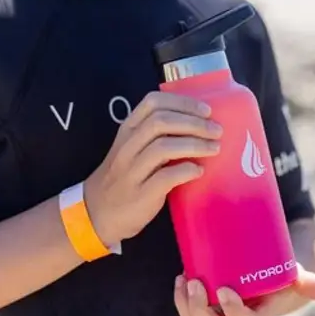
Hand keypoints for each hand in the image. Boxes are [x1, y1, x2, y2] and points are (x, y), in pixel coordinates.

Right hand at [83, 91, 221, 245]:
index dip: (182, 103)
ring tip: (214, 148)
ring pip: (163, 147)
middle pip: (161, 122)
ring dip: (194, 145)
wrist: (97, 213)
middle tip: (217, 131)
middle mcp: (127, 147)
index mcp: (127, 130)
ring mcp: (131, 171)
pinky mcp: (140, 194)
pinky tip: (199, 171)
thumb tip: (199, 124)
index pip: (152, 102)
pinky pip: (166, 177)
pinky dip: (187, 171)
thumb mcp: (132, 149)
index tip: (206, 110)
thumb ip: (155, 135)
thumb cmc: (123, 177)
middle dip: (194, 123)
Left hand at [174, 268, 314, 315]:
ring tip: (184, 281)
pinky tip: (180, 282)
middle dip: (200, 310)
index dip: (233, 312)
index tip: (224, 290)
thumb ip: (312, 284)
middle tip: (195, 284)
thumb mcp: (296, 279)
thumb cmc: (283, 279)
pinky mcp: (206, 315)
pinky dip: (181, 303)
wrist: (268, 283)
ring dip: (186, 308)